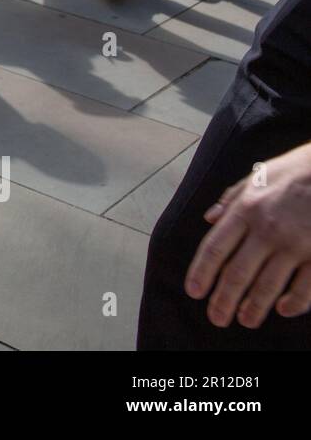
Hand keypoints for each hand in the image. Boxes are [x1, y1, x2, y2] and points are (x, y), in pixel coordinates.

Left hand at [185, 142, 310, 328]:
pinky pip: (305, 287)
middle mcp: (267, 229)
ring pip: (268, 285)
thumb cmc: (292, 172)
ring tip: (244, 321)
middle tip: (216, 318)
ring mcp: (296, 244)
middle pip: (238, 273)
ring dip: (254, 307)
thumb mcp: (256, 177)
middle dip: (224, 299)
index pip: (215, 248)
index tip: (194, 292)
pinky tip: (282, 310)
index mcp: (246, 210)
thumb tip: (209, 218)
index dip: (202, 272)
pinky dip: (294, 302)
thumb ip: (231, 199)